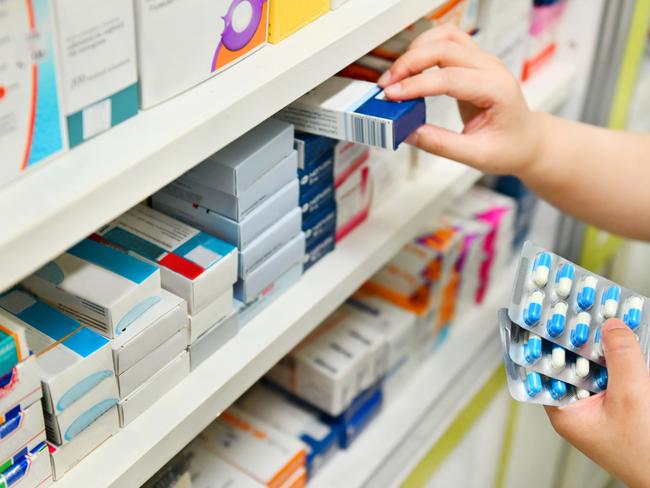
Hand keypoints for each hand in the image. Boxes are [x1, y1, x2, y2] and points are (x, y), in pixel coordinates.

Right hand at [378, 24, 541, 175]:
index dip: (416, 85)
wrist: (527, 140)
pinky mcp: (473, 61)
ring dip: (416, 50)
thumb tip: (407, 132)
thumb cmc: (509, 147)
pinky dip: (425, 48)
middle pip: (445, 48)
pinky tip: (411, 67)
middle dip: (410, 63)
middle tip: (386, 86)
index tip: (391, 96)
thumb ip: (441, 144)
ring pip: (445, 36)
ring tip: (396, 76)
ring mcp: (483, 61)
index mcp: (497, 90)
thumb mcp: (476, 155)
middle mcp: (491, 68)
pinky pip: (447, 41)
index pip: (449, 78)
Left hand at [545, 319, 649, 487]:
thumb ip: (620, 359)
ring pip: (594, 363)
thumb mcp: (631, 397)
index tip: (539, 313)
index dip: (540, 339)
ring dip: (598, 340)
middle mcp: (577, 406)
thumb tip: (611, 325)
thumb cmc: (645, 453)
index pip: (542, 368)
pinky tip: (624, 331)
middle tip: (572, 302)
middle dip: (573, 333)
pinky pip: (615, 372)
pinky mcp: (621, 401)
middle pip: (569, 360)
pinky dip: (619, 354)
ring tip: (598, 308)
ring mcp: (599, 404)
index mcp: (565, 411)